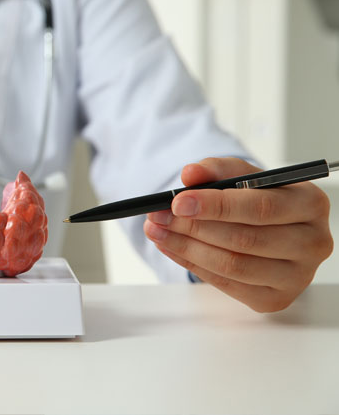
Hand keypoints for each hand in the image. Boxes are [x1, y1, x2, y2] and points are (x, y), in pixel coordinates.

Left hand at [144, 157, 332, 311]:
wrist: (269, 228)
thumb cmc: (257, 198)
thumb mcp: (239, 175)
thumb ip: (215, 170)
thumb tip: (190, 174)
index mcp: (310, 204)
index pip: (261, 207)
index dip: (216, 205)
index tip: (179, 201)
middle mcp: (313, 242)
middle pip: (245, 239)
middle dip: (193, 226)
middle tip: (158, 216)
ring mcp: (297, 276)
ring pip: (233, 264)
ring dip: (186, 247)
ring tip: (157, 230)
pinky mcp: (275, 299)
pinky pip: (226, 283)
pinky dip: (192, 264)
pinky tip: (171, 247)